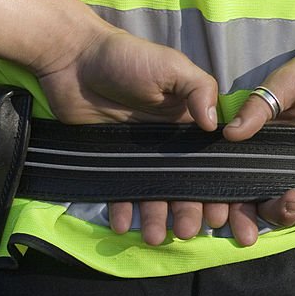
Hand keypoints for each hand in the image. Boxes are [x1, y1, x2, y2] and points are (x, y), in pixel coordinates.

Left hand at [35, 24, 224, 244]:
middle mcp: (169, 144)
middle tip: (187, 231)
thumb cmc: (128, 59)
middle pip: (185, 184)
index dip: (219, 186)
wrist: (72, 59)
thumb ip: (198, 90)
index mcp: (190, 122)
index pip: (211, 160)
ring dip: (156, 217)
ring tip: (155, 236)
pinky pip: (119, 191)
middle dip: (189, 210)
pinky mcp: (111, 162)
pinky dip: (121, 210)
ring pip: (153, 193)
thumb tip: (215, 127)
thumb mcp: (172, 66)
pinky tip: (122, 224)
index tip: (222, 213)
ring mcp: (140, 156)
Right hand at [223, 17, 294, 233]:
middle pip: (266, 202)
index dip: (232, 203)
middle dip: (273, 213)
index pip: (239, 180)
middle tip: (290, 204)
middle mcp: (280, 161)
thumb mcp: (286, 83)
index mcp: (261, 141)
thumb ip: (259, 108)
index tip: (230, 219)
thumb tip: (230, 134)